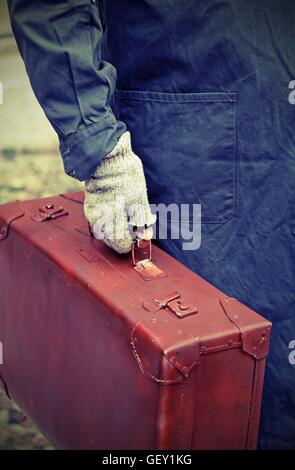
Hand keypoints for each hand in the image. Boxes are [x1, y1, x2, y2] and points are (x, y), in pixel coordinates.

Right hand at [84, 131, 155, 252]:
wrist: (106, 156)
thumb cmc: (125, 177)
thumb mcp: (140, 201)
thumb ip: (142, 221)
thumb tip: (146, 236)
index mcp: (111, 223)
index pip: (122, 246)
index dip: (133, 239)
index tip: (140, 230)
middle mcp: (98, 222)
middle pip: (113, 241)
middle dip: (126, 234)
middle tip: (135, 220)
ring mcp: (92, 214)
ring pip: (106, 231)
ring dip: (118, 226)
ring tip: (126, 211)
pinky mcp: (89, 206)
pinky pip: (101, 220)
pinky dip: (110, 218)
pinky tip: (118, 206)